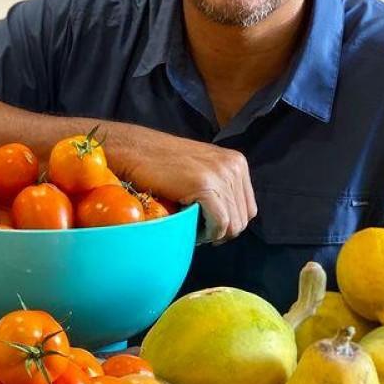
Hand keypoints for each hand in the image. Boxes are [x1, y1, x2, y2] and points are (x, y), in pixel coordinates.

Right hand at [113, 129, 257, 244]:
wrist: (135, 150)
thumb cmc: (162, 164)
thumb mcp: (202, 169)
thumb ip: (220, 187)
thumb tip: (230, 222)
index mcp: (237, 162)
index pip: (248, 208)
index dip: (229, 224)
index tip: (208, 227)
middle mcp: (234, 166)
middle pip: (242, 218)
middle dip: (221, 231)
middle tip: (197, 230)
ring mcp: (221, 174)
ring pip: (232, 224)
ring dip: (212, 233)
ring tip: (192, 227)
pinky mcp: (205, 185)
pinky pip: (219, 223)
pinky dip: (207, 233)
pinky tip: (191, 228)